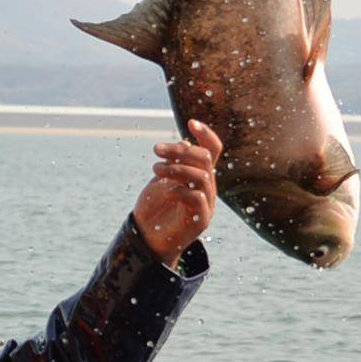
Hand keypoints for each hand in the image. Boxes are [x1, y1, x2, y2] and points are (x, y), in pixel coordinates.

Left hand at [133, 119, 222, 255]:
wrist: (147, 238)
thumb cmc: (155, 207)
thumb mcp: (162, 178)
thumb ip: (175, 162)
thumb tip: (185, 142)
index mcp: (200, 175)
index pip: (213, 150)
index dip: (206, 135)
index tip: (191, 122)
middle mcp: (207, 188)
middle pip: (205, 159)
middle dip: (180, 150)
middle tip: (156, 150)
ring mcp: (206, 204)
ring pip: (201, 176)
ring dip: (176, 168)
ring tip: (155, 169)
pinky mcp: (200, 221)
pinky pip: (196, 198)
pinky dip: (179, 189)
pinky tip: (165, 190)